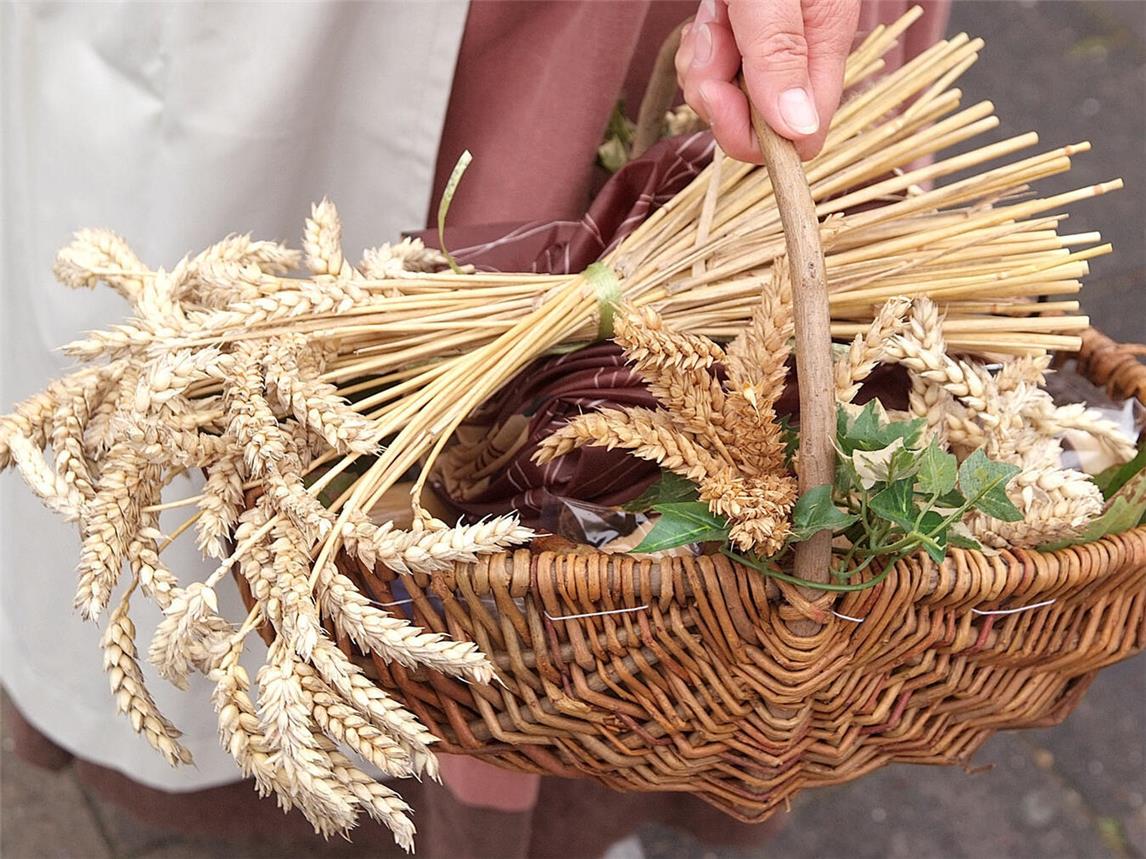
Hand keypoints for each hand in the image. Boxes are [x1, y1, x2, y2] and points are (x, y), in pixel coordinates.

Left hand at [676, 0, 860, 161]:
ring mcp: (770, 47)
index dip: (754, 135)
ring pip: (726, 98)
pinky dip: (699, 49)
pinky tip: (708, 15)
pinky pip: (712, 71)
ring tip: (713, 17)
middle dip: (717, 94)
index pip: (800, 137)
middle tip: (712, 40)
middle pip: (754, 123)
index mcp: (826, 41)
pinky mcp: (744, 36)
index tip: (720, 94)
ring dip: (704, 67)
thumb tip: (797, 128)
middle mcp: (802, 52)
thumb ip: (781, 53)